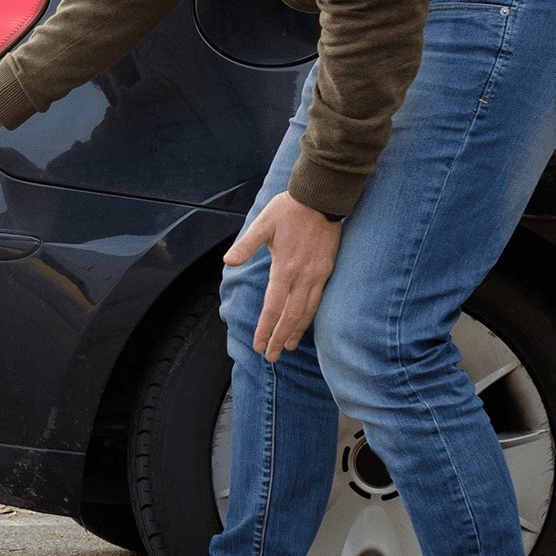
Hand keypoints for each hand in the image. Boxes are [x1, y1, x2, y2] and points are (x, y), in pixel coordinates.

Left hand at [224, 192, 342, 362]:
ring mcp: (318, 275)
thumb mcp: (262, 224)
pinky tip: (305, 324)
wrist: (322, 198)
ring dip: (296, 332)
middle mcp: (304, 277)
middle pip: (291, 317)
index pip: (273, 308)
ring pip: (307, 312)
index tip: (258, 345)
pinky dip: (311, 317)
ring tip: (288, 348)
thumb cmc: (289, 209)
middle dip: (280, 339)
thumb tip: (227, 261)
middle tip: (271, 357)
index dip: (265, 329)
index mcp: (285, 268)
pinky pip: (319, 301)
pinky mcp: (328, 271)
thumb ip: (246, 245)